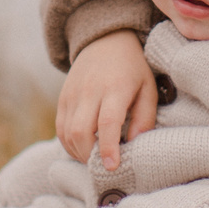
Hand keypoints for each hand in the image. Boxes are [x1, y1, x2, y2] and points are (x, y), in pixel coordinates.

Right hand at [57, 32, 158, 171]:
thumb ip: (145, 117)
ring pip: (67, 133)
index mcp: (115, 88)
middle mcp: (90, 91)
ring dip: (79, 153)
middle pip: (81, 131)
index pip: (107, 122)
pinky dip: (69, 145)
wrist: (105, 41)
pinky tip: (84, 149)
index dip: (108, 147)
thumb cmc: (133, 69)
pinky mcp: (62, 98)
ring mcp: (72, 94)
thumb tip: (134, 144)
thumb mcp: (148, 88)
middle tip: (105, 166)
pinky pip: (60, 128)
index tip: (112, 166)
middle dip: (90, 156)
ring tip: (96, 158)